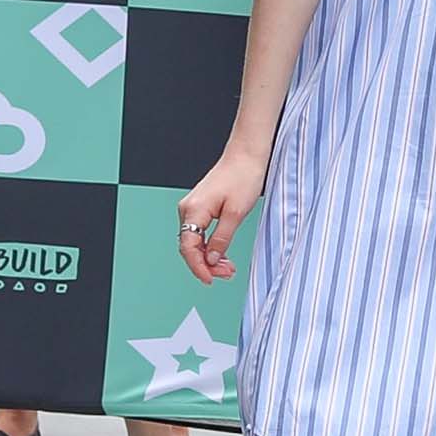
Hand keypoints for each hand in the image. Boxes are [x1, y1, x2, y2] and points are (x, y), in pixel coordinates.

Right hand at [177, 148, 266, 283]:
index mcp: (193, 210)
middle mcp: (188, 209)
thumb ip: (221, 239)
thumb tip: (210, 260)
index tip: (210, 280)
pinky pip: (200, 232)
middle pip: (190, 246)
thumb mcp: (236, 213)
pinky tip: (222, 255)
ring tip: (228, 268)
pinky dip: (210, 246)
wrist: (247, 155)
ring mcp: (193, 207)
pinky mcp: (202, 206)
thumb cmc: (243, 177)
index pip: (188, 247)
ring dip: (209, 257)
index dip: (198, 267)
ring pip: (195, 241)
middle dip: (206, 265)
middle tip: (226, 274)